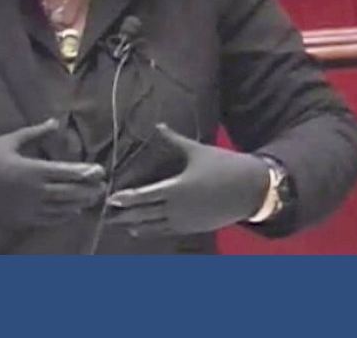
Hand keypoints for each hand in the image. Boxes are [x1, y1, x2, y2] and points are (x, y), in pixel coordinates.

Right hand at [0, 118, 106, 225]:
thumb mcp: (9, 140)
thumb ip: (35, 133)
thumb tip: (55, 122)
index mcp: (32, 170)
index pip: (67, 173)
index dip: (86, 173)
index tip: (99, 171)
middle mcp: (34, 192)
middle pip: (70, 193)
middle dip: (89, 190)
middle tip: (103, 187)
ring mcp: (29, 208)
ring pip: (62, 209)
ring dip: (80, 203)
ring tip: (93, 198)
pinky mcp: (22, 219)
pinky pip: (49, 220)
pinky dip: (64, 216)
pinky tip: (72, 211)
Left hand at [105, 123, 268, 236]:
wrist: (251, 189)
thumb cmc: (224, 166)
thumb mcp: (197, 151)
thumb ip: (174, 140)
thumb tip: (158, 125)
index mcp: (178, 188)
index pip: (145, 196)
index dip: (127, 199)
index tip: (111, 199)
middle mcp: (179, 208)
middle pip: (145, 214)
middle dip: (124, 214)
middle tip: (105, 215)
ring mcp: (186, 220)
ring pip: (154, 226)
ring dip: (134, 224)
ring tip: (117, 223)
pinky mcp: (193, 228)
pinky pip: (166, 232)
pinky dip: (150, 231)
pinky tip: (138, 230)